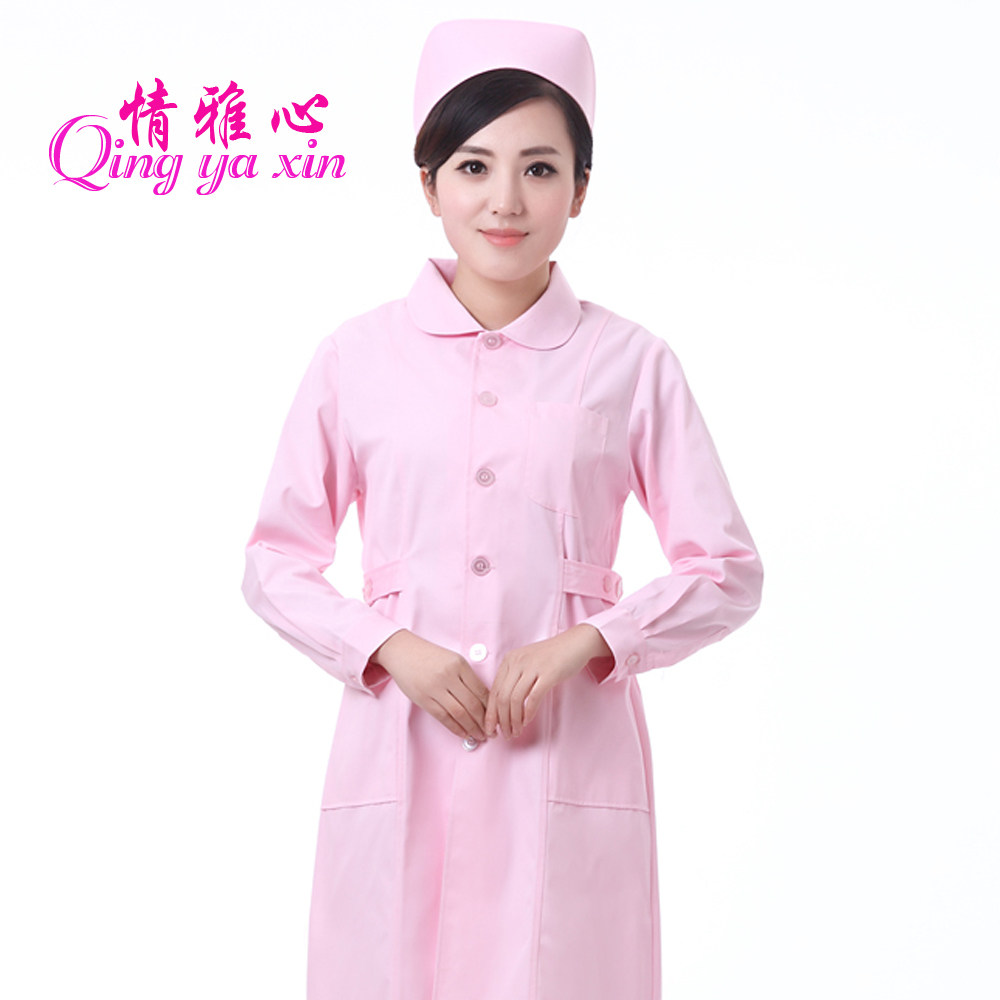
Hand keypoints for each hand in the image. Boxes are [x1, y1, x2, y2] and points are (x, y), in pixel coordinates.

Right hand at [370, 630, 490, 741]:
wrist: (403, 652)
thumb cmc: (430, 656)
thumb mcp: (453, 659)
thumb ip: (467, 677)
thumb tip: (483, 701)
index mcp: (459, 665)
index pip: (481, 690)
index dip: (490, 707)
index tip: (495, 717)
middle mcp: (449, 676)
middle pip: (472, 704)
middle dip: (484, 722)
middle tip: (491, 732)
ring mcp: (435, 688)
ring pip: (459, 713)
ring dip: (472, 728)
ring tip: (479, 736)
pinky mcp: (423, 699)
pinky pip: (443, 717)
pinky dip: (455, 728)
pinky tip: (463, 733)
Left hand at [485, 624, 612, 740]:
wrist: (576, 643)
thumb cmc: (552, 656)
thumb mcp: (527, 663)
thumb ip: (515, 679)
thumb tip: (504, 708)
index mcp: (509, 660)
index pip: (493, 691)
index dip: (490, 713)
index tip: (490, 728)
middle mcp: (517, 662)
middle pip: (502, 697)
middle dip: (501, 721)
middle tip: (505, 735)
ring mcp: (532, 667)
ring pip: (514, 699)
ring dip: (513, 720)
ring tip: (516, 732)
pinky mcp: (548, 674)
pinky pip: (533, 698)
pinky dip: (528, 713)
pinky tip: (527, 721)